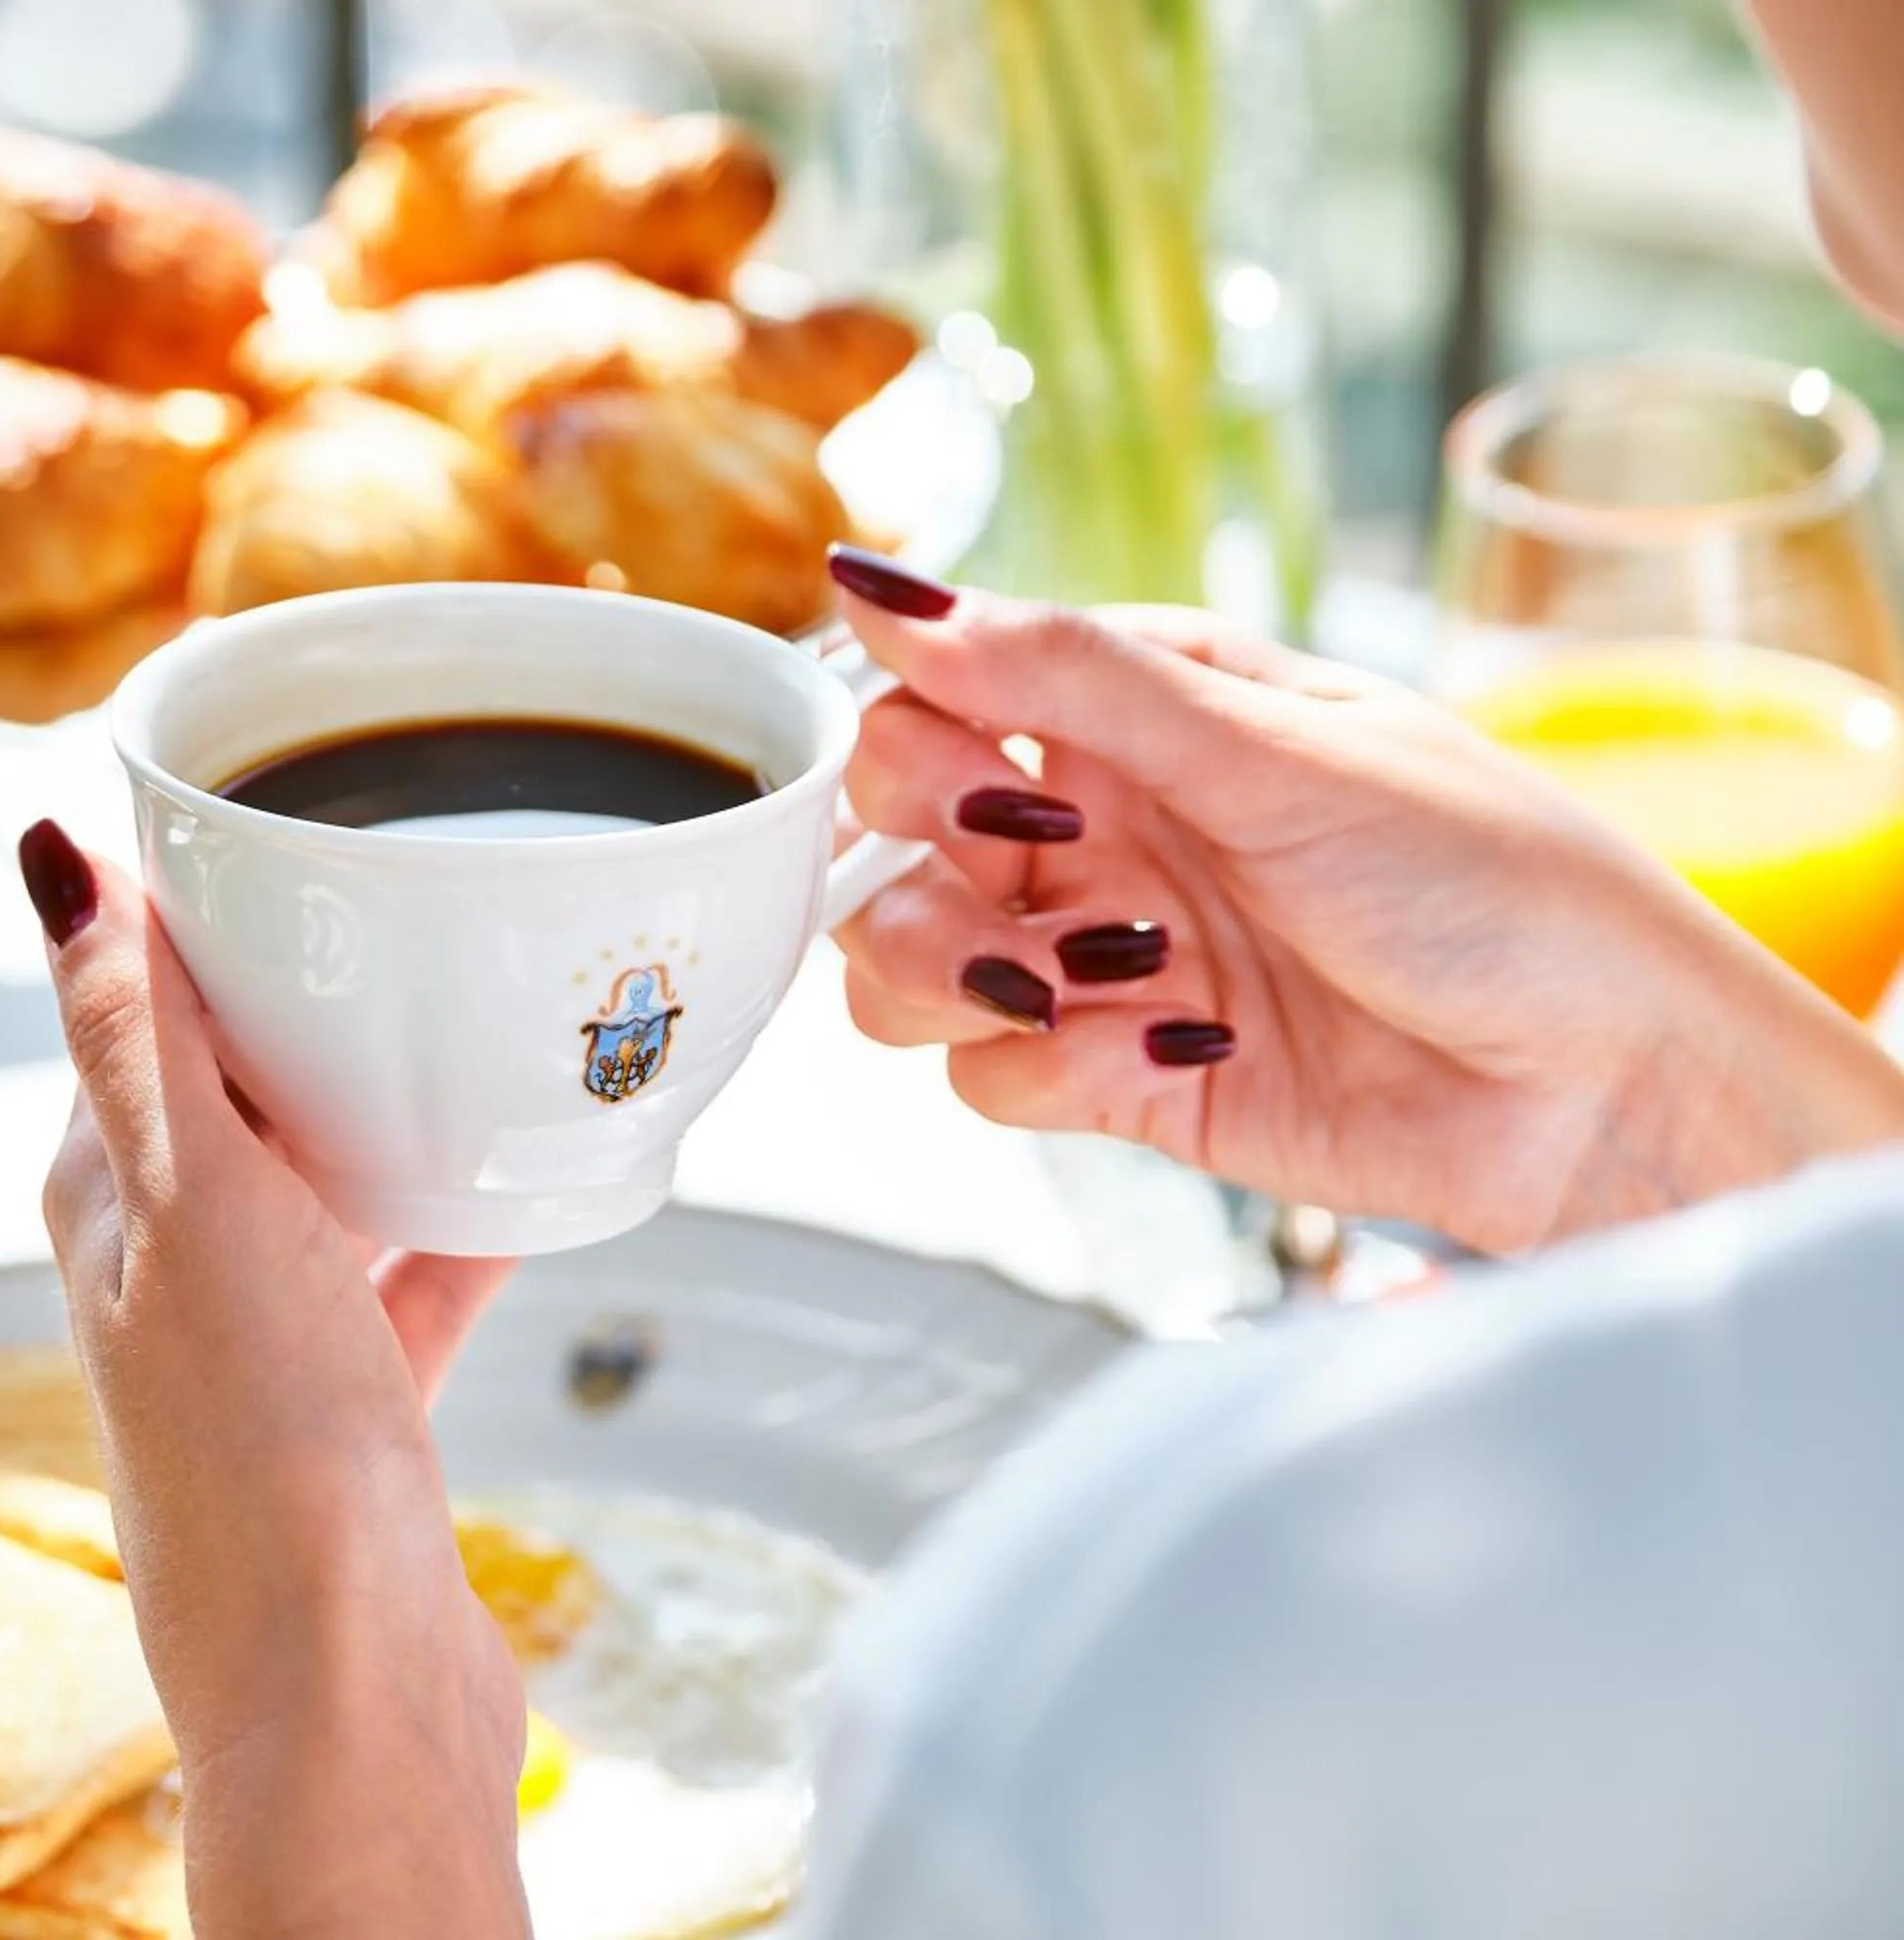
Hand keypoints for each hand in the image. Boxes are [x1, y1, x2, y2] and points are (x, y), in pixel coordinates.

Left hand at [18, 820, 530, 1939]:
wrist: (349, 1688)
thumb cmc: (258, 1452)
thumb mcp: (191, 1198)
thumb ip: (127, 1027)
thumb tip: (47, 848)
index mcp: (103, 1197)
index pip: (133, 1007)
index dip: (204, 912)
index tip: (299, 819)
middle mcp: (168, 1262)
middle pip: (244, 1082)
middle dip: (322, 995)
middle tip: (427, 895)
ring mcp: (264, 1338)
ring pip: (333, 1172)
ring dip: (400, 1100)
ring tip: (493, 1010)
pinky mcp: (355, 1406)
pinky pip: (415, 1271)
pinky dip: (468, 1214)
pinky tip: (542, 1167)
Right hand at [824, 548, 1903, 1254]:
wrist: (1604, 1086)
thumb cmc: (1496, 885)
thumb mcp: (1277, 750)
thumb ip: (1067, 675)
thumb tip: (888, 589)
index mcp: (1146, 713)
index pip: (940, 699)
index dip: (912, 742)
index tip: (968, 780)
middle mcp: (1109, 827)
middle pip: (895, 840)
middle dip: (912, 871)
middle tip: (1019, 881)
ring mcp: (1106, 955)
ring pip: (911, 966)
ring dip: (952, 977)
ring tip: (1060, 985)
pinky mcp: (1119, 1078)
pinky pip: (994, 1074)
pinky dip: (1050, 1068)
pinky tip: (1169, 1049)